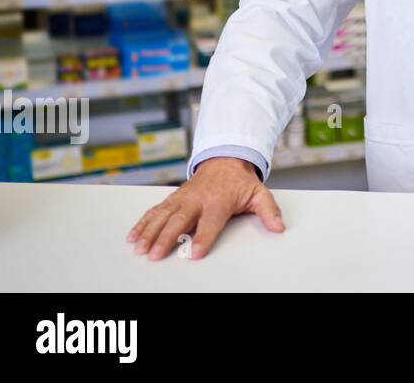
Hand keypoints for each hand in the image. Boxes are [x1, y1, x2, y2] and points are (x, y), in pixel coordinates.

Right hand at [126, 157, 284, 260]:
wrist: (226, 159)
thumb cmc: (240, 181)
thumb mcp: (259, 194)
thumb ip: (269, 211)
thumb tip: (279, 226)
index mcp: (219, 200)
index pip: (210, 222)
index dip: (203, 238)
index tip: (195, 253)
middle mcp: (198, 199)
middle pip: (180, 220)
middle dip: (167, 238)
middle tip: (157, 254)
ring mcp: (183, 198)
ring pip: (163, 215)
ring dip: (150, 231)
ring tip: (140, 248)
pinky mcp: (173, 198)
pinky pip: (156, 210)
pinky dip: (143, 222)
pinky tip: (133, 235)